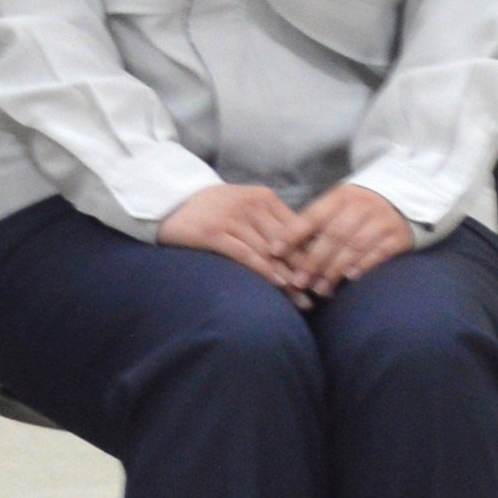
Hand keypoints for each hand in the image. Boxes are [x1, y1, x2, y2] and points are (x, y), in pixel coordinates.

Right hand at [154, 182, 316, 296]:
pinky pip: (245, 255)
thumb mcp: (244, 206)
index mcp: (263, 197)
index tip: (329, 275)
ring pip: (270, 253)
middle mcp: (250, 205)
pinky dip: (264, 271)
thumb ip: (269, 221)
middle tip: (325, 293)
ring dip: (290, 279)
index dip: (315, 253)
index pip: (298, 228)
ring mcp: (231, 218)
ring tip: (306, 300)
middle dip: (307, 270)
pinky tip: (279, 285)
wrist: (168, 200)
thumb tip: (302, 249)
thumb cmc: (210, 208)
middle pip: (288, 243)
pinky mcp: (213, 233)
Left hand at [282, 182, 418, 291]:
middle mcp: (362, 206)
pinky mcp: (399, 236)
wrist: (404, 200)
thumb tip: (282, 247)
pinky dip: (363, 264)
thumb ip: (316, 224)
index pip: (313, 215)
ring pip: (354, 245)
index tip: (275, 251)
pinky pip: (380, 252)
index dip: (293, 233)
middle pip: (333, 234)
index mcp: (341, 197)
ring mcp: (382, 220)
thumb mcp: (339, 207)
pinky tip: (350, 278)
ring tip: (320, 288)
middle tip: (299, 281)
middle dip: (313, 260)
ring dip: (335, 269)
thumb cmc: (359, 210)